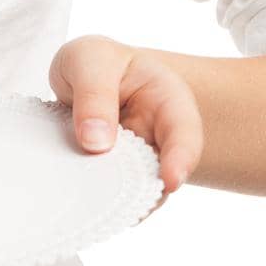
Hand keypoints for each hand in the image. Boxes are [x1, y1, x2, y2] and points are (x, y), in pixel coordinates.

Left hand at [48, 35, 202, 210]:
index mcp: (167, 99)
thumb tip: (96, 144)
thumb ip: (93, 95)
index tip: (170, 181)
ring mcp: (136, 160)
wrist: (83, 77)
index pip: (184, 131)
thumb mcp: (90, 59)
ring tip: (93, 206)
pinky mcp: (112, 176)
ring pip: (135, 190)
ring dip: (115, 200)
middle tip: (119, 205)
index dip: (182, 158)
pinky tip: (81, 206)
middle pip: (162, 172)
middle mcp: (158, 137)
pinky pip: (110, 195)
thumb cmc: (95, 63)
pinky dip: (97, 202)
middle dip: (144, 191)